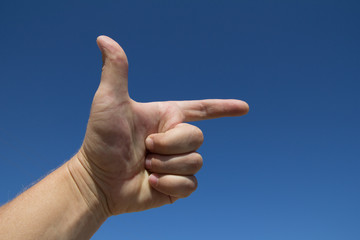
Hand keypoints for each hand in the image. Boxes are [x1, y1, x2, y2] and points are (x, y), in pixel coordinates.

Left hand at [73, 36, 248, 215]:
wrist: (97, 181)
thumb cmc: (100, 140)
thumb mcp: (109, 101)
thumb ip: (115, 70)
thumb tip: (104, 38)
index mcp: (167, 118)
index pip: (202, 110)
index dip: (224, 108)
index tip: (244, 108)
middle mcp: (175, 139)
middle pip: (196, 138)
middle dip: (169, 144)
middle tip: (145, 147)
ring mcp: (177, 163)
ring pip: (195, 162)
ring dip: (166, 165)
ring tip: (145, 165)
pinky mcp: (177, 186)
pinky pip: (190, 185)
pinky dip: (170, 184)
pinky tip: (151, 182)